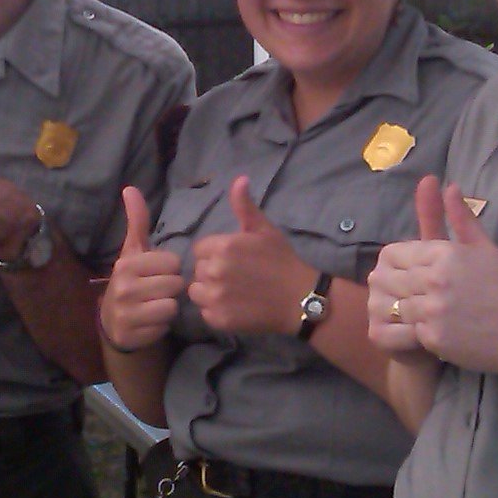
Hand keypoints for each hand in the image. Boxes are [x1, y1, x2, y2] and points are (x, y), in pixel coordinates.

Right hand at [99, 186, 183, 351]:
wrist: (114, 322)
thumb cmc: (131, 281)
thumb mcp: (133, 251)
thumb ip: (137, 221)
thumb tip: (130, 188)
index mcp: (127, 264)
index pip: (172, 263)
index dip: (171, 269)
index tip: (157, 273)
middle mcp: (124, 287)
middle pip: (175, 284)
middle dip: (172, 288)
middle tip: (158, 291)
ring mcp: (127, 312)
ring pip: (172, 305)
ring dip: (169, 307)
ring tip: (156, 304)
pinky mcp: (133, 334)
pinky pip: (166, 325)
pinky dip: (163, 324)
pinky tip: (151, 321)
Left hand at [187, 176, 315, 336]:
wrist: (301, 298)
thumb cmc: (283, 261)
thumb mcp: (264, 229)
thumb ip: (245, 206)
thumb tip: (239, 179)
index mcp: (223, 246)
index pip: (201, 249)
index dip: (215, 253)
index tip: (234, 260)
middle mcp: (214, 270)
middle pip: (199, 269)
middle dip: (213, 271)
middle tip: (237, 276)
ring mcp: (215, 297)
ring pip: (197, 291)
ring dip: (210, 291)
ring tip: (233, 292)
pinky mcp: (218, 319)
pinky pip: (205, 312)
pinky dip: (216, 311)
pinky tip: (235, 306)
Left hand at [376, 176, 497, 376]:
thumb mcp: (486, 248)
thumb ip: (462, 218)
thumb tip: (449, 186)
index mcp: (445, 253)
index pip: (394, 253)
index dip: (394, 264)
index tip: (404, 272)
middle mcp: (436, 279)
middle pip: (388, 279)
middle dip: (390, 287)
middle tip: (400, 294)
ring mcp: (433, 309)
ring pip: (393, 306)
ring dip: (400, 310)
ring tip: (412, 312)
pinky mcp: (433, 337)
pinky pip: (405, 331)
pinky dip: (410, 331)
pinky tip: (422, 329)